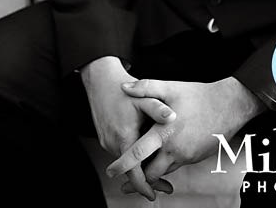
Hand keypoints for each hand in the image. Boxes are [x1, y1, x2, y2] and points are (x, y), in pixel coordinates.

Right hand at [80, 56, 176, 200]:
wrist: (101, 81)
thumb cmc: (123, 89)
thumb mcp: (143, 98)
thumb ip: (158, 109)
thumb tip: (173, 116)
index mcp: (123, 136)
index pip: (132, 171)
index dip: (144, 185)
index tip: (154, 194)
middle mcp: (113, 143)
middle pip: (130, 169)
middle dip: (147, 178)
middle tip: (165, 185)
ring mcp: (107, 141)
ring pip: (126, 161)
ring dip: (140, 165)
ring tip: (158, 168)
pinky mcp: (106, 138)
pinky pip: (121, 152)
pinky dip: (132, 156)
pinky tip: (145, 151)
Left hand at [106, 76, 264, 194]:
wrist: (229, 106)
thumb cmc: (199, 96)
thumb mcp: (171, 88)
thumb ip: (146, 87)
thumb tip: (124, 87)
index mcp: (164, 133)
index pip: (138, 155)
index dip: (122, 165)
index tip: (111, 171)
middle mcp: (174, 149)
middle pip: (150, 173)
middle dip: (136, 179)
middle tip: (122, 182)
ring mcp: (186, 156)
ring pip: (164, 172)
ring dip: (152, 173)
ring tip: (141, 170)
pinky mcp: (195, 158)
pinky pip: (176, 166)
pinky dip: (166, 165)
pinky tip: (162, 157)